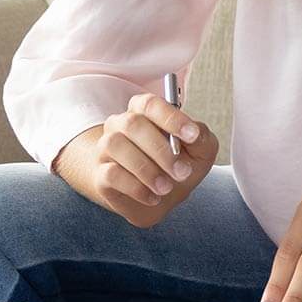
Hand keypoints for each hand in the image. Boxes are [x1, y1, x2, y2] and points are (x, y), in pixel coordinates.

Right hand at [89, 93, 217, 227]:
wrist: (159, 198)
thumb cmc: (178, 166)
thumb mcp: (200, 152)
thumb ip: (201, 137)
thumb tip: (194, 132)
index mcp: (144, 111)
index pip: (150, 103)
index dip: (171, 117)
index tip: (191, 135)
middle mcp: (120, 124)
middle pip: (132, 123)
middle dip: (161, 150)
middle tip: (182, 172)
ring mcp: (106, 148)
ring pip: (116, 145)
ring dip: (146, 169)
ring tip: (166, 187)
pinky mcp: (100, 174)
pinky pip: (110, 174)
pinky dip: (136, 187)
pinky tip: (152, 197)